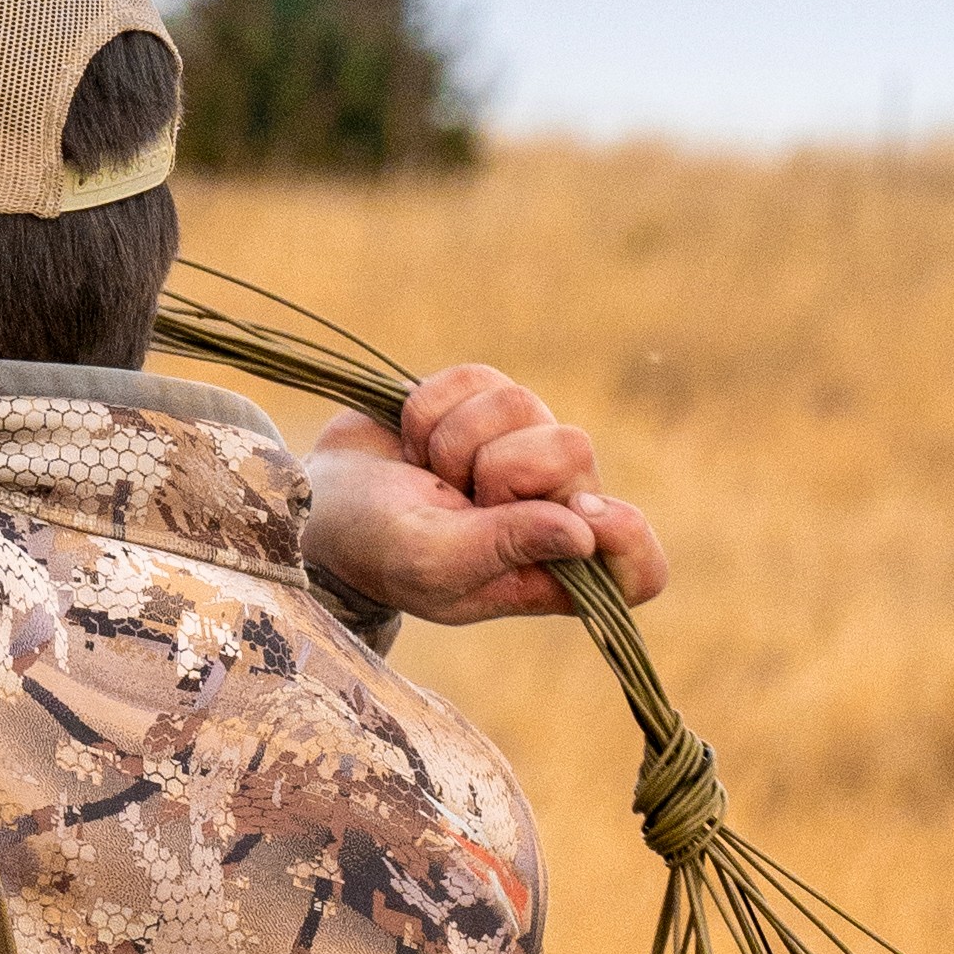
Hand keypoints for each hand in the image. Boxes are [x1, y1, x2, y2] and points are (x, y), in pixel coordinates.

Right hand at [301, 361, 671, 626]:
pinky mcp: (486, 402)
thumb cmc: (374, 551)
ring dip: (458, 438)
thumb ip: (507, 546)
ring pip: (526, 406)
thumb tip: (586, 533)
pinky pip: (482, 378)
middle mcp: (552, 512)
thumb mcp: (435, 563)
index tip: (584, 516)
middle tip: (457, 498)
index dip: (626, 540)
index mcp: (550, 575)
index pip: (637, 570)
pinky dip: (434, 404)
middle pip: (576, 454)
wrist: (315, 500)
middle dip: (502, 468)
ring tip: (427, 473)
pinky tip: (414, 440)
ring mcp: (522, 452)